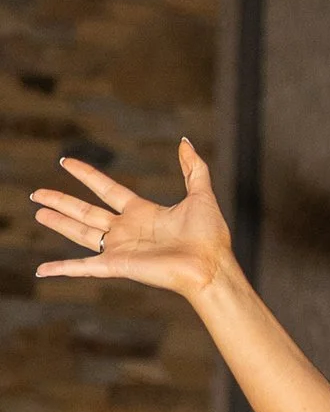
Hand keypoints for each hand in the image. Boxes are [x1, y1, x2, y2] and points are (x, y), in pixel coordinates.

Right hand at [33, 138, 232, 302]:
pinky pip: (83, 267)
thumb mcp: (201, 195)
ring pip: (80, 232)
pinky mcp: (117, 266)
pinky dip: (62, 269)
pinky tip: (43, 270)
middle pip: (86, 212)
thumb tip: (185, 142)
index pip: (107, 190)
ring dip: (58, 222)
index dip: (86, 175)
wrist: (211, 267)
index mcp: (142, 213)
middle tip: (37, 194)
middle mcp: (127, 231)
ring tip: (38, 212)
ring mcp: (120, 249)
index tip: (66, 162)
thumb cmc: (210, 238)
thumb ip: (193, 168)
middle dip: (61, 201)